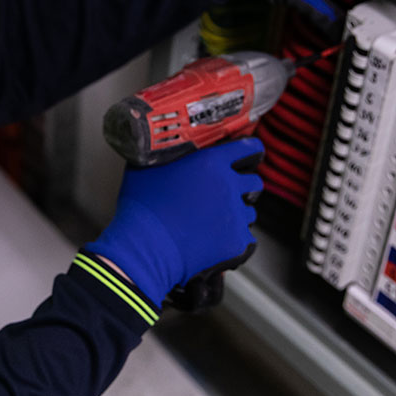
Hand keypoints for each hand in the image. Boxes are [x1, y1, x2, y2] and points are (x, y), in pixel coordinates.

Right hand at [85, 139, 263, 305]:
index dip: (252, 151)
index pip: (248, 148)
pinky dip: (233, 239)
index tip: (252, 154)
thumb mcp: (146, 167)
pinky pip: (245, 237)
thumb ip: (163, 155)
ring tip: (213, 221)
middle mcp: (228, 185)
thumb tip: (161, 149)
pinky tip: (215, 240)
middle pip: (253, 181)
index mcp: (210, 162)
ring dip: (236, 214)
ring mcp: (235, 214)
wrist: (145, 246)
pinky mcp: (236, 240)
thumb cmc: (142, 208)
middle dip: (244, 186)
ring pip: (249, 211)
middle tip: (226, 194)